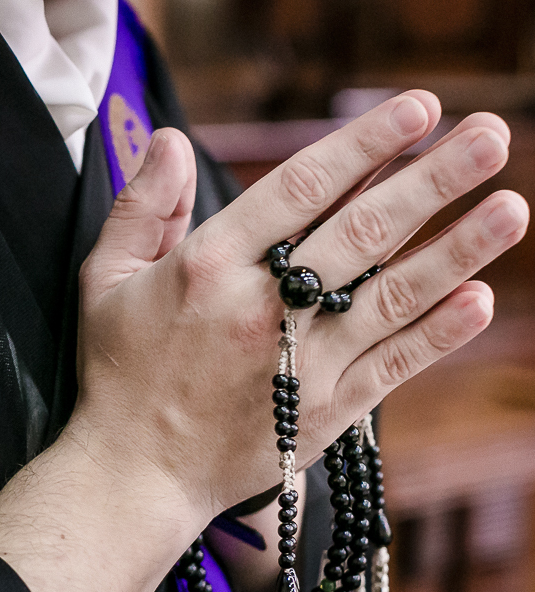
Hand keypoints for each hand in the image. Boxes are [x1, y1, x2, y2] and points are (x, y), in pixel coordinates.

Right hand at [71, 90, 527, 521]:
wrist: (134, 475)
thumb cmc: (119, 375)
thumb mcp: (104, 280)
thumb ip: (140, 207)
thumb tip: (169, 140)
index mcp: (207, 267)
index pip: (299, 188)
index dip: (363, 144)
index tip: (417, 111)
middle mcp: (261, 309)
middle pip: (359, 233)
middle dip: (431, 180)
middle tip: (489, 138)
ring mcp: (300, 364)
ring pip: (391, 296)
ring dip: (457, 249)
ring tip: (512, 207)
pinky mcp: (325, 413)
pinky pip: (392, 365)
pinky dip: (438, 333)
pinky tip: (480, 299)